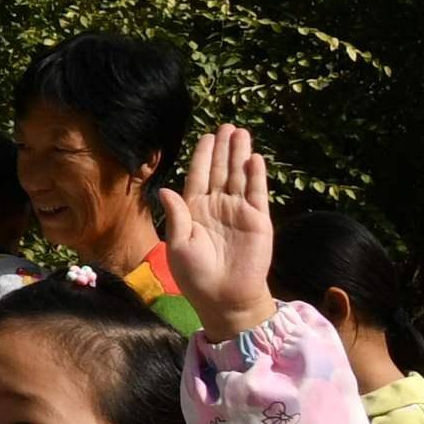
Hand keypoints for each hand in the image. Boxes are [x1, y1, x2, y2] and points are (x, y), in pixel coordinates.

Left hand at [157, 124, 279, 338]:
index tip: (206, 137)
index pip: (199, 176)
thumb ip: (176, 216)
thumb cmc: (196, 275)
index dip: (203, 157)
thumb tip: (166, 190)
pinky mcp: (258, 221)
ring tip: (241, 132)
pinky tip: (254, 158)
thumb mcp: (179, 245)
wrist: (224, 298)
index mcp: (195, 211)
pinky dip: (256, 175)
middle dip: (224, 149)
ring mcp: (238, 212)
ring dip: (240, 155)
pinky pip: (256, 193)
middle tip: (227, 126)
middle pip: (221, 171)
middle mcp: (217, 207)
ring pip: (239, 176)